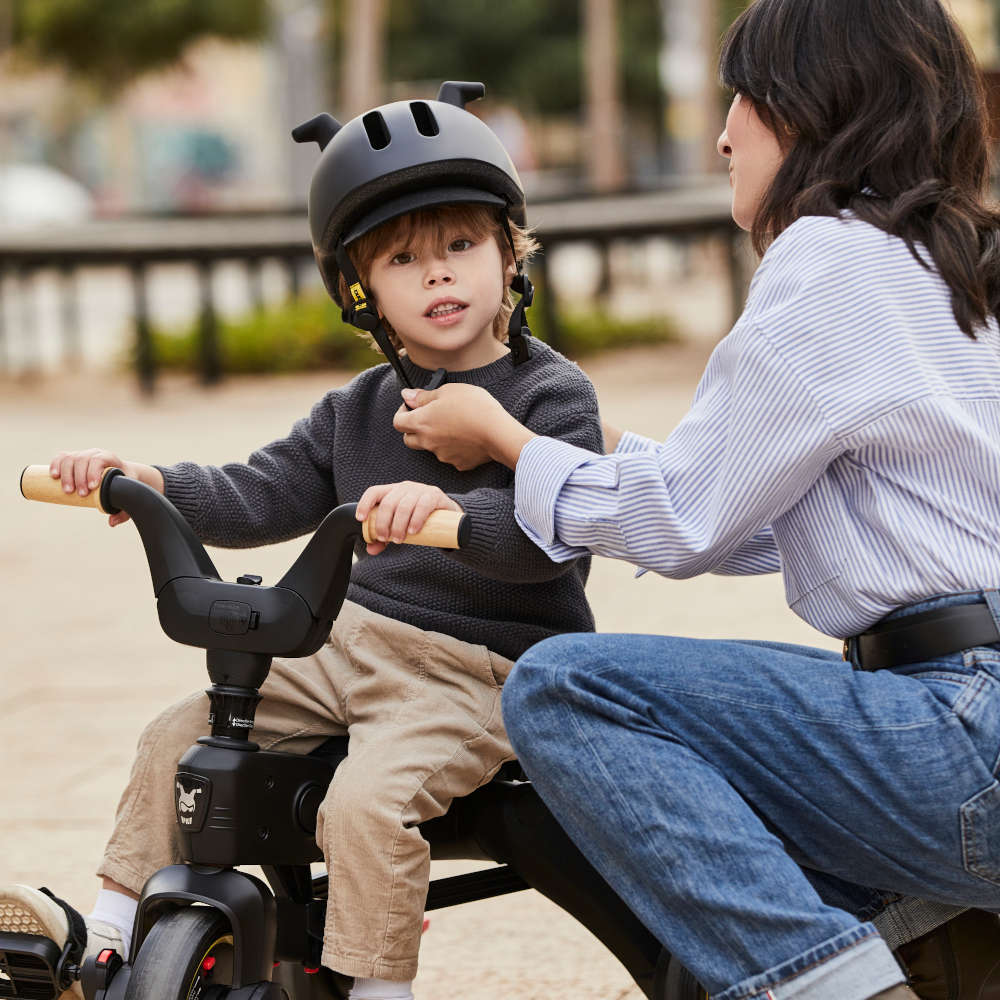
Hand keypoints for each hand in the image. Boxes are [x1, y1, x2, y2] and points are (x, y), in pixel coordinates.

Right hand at [48, 449, 163, 525]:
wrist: (122, 474)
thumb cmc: (124, 486)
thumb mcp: (127, 496)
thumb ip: (123, 512)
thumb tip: (111, 522)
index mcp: (109, 458)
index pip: (99, 460)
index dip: (93, 472)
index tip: (92, 487)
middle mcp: (95, 454)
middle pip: (82, 459)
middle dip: (79, 477)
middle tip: (81, 494)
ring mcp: (82, 455)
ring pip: (70, 459)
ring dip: (66, 475)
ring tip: (68, 491)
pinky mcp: (72, 459)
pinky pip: (61, 458)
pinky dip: (55, 465)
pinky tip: (54, 476)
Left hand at [356, 481, 462, 555]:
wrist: (447, 514)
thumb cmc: (418, 518)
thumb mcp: (400, 527)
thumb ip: (385, 538)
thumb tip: (371, 550)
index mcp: (392, 492)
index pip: (374, 491)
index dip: (365, 504)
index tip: (361, 519)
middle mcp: (404, 488)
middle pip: (388, 503)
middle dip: (384, 523)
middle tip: (386, 538)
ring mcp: (420, 490)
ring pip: (404, 506)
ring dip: (399, 525)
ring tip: (400, 540)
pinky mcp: (434, 495)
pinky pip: (423, 506)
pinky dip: (416, 519)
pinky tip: (413, 531)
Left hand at [394, 384, 534, 470]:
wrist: (498, 432)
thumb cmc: (474, 407)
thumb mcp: (448, 391)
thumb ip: (423, 396)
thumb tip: (407, 395)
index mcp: (421, 422)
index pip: (397, 422)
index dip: (402, 412)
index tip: (412, 406)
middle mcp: (427, 441)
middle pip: (409, 439)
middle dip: (414, 429)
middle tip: (429, 417)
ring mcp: (442, 455)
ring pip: (429, 448)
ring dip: (434, 438)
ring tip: (454, 425)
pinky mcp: (457, 463)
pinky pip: (449, 455)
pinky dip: (453, 447)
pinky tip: (466, 437)